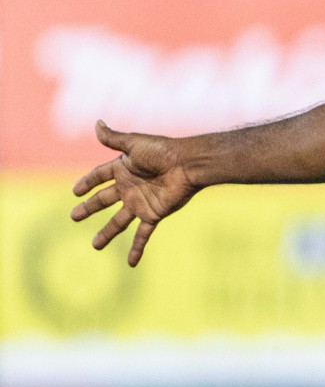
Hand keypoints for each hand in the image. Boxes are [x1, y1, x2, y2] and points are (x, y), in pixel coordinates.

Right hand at [70, 120, 200, 265]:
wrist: (188, 165)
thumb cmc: (163, 151)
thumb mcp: (135, 144)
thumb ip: (114, 138)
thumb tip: (97, 123)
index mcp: (124, 169)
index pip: (99, 176)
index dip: (87, 182)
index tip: (75, 191)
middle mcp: (130, 187)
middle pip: (104, 200)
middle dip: (89, 208)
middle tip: (74, 216)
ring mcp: (141, 202)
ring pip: (119, 221)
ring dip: (107, 233)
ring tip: (95, 245)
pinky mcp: (153, 214)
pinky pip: (143, 234)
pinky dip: (137, 248)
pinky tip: (131, 263)